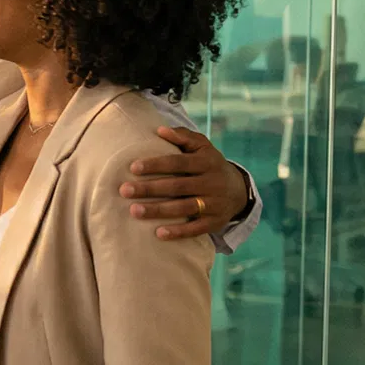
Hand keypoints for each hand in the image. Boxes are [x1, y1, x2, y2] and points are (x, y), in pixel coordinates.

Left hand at [120, 126, 249, 239]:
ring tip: (133, 211)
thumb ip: (183, 137)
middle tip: (124, 190)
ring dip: (158, 210)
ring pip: (185, 208)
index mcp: (207, 162)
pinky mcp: (216, 222)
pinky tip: (158, 233)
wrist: (239, 190)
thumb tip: (160, 130)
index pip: (179, 162)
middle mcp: (212, 183)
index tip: (133, 167)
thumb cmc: (209, 164)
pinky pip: (197, 228)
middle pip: (178, 186)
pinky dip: (179, 232)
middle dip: (150, 188)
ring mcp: (215, 203)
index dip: (156, 165)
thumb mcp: (202, 147)